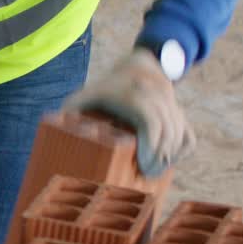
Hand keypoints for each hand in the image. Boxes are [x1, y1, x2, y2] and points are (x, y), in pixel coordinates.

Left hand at [61, 49, 195, 177]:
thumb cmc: (105, 90)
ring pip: (181, 135)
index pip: (151, 122)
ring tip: (153, 173)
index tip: (144, 167)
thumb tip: (53, 136)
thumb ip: (70, 112)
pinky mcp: (180, 113)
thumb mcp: (85, 96)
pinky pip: (189, 136)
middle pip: (168, 132)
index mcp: (133, 95)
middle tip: (147, 176)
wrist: (139, 67)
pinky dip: (182, 151)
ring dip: (170, 157)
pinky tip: (167, 162)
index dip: (151, 146)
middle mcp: (157, 98)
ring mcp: (172, 105)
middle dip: (160, 158)